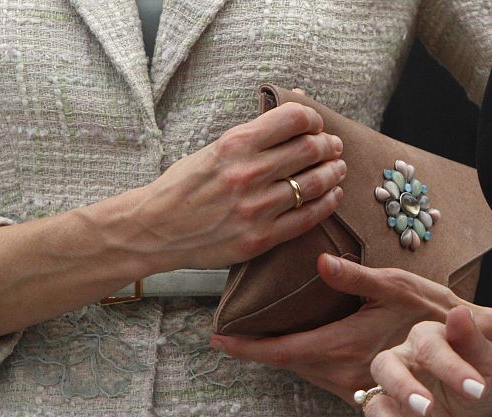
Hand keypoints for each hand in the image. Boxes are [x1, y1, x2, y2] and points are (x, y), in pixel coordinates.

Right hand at [132, 102, 345, 269]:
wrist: (155, 229)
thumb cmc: (182, 186)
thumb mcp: (212, 148)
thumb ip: (255, 131)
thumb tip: (298, 103)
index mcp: (234, 144)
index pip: (293, 119)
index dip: (313, 118)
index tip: (316, 124)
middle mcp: (247, 174)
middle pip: (310, 149)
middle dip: (328, 145)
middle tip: (333, 146)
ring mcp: (255, 208)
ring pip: (314, 183)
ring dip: (333, 173)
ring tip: (337, 169)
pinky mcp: (260, 238)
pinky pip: (307, 218)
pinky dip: (327, 204)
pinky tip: (332, 196)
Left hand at [211, 254, 464, 404]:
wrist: (467, 356)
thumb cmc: (433, 316)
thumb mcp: (396, 287)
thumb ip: (355, 278)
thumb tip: (319, 263)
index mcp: (342, 346)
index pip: (281, 351)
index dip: (247, 348)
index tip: (218, 341)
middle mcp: (342, 373)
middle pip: (286, 363)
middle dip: (257, 350)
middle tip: (230, 333)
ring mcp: (353, 386)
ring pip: (303, 372)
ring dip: (279, 356)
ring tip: (255, 338)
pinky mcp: (364, 390)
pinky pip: (321, 379)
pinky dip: (302, 363)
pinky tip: (297, 350)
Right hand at [363, 307, 491, 416]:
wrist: (481, 399)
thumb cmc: (483, 370)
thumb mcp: (488, 358)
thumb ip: (472, 338)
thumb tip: (459, 313)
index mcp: (424, 339)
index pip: (427, 346)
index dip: (450, 366)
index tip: (478, 388)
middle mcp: (400, 363)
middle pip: (384, 368)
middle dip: (402, 387)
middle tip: (428, 406)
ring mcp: (392, 396)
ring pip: (377, 408)